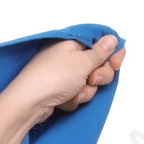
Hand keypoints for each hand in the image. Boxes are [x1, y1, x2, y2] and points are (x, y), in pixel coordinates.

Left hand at [6, 33, 127, 128]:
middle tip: (91, 80)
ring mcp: (61, 74)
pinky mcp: (57, 90)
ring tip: (74, 94)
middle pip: (97, 63)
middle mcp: (65, 56)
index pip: (100, 41)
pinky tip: (64, 101)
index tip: (116, 64)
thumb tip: (111, 39)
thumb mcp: (83, 61)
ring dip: (86, 90)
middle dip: (99, 75)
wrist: (27, 105)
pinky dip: (74, 98)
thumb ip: (101, 51)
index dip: (112, 52)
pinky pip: (77, 93)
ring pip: (89, 81)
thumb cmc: (53, 78)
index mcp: (70, 42)